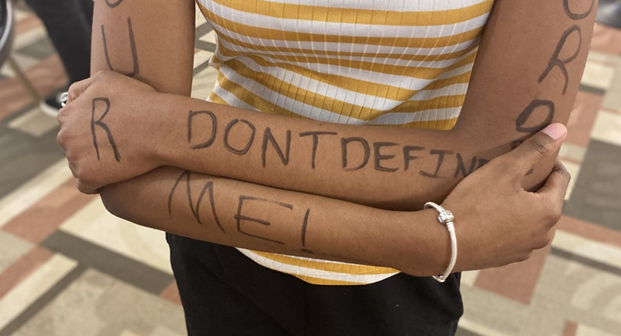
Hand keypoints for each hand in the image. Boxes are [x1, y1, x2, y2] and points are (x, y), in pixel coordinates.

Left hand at [57, 70, 158, 193]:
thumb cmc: (139, 101)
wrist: (160, 127)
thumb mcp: (106, 78)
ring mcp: (76, 158)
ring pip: (79, 165)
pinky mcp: (89, 177)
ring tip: (117, 161)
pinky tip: (113, 177)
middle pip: (72, 146)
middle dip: (88, 147)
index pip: (69, 125)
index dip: (88, 128)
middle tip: (114, 146)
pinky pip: (87, 185)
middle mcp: (66, 136)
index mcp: (68, 114)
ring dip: (94, 164)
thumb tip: (70, 100)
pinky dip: (97, 183)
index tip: (106, 131)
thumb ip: (82, 88)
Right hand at [438, 123, 569, 271]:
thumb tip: (561, 130)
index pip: (561, 178)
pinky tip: (486, 215)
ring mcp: (525, 250)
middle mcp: (543, 235)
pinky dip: (507, 223)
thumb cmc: (474, 203)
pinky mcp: (506, 259)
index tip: (530, 151)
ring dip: (521, 205)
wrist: (443, 243)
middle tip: (511, 171)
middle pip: (546, 200)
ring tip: (498, 193)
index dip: (548, 160)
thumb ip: (534, 149)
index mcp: (549, 211)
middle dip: (534, 184)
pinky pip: (513, 235)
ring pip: (530, 219)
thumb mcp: (503, 169)